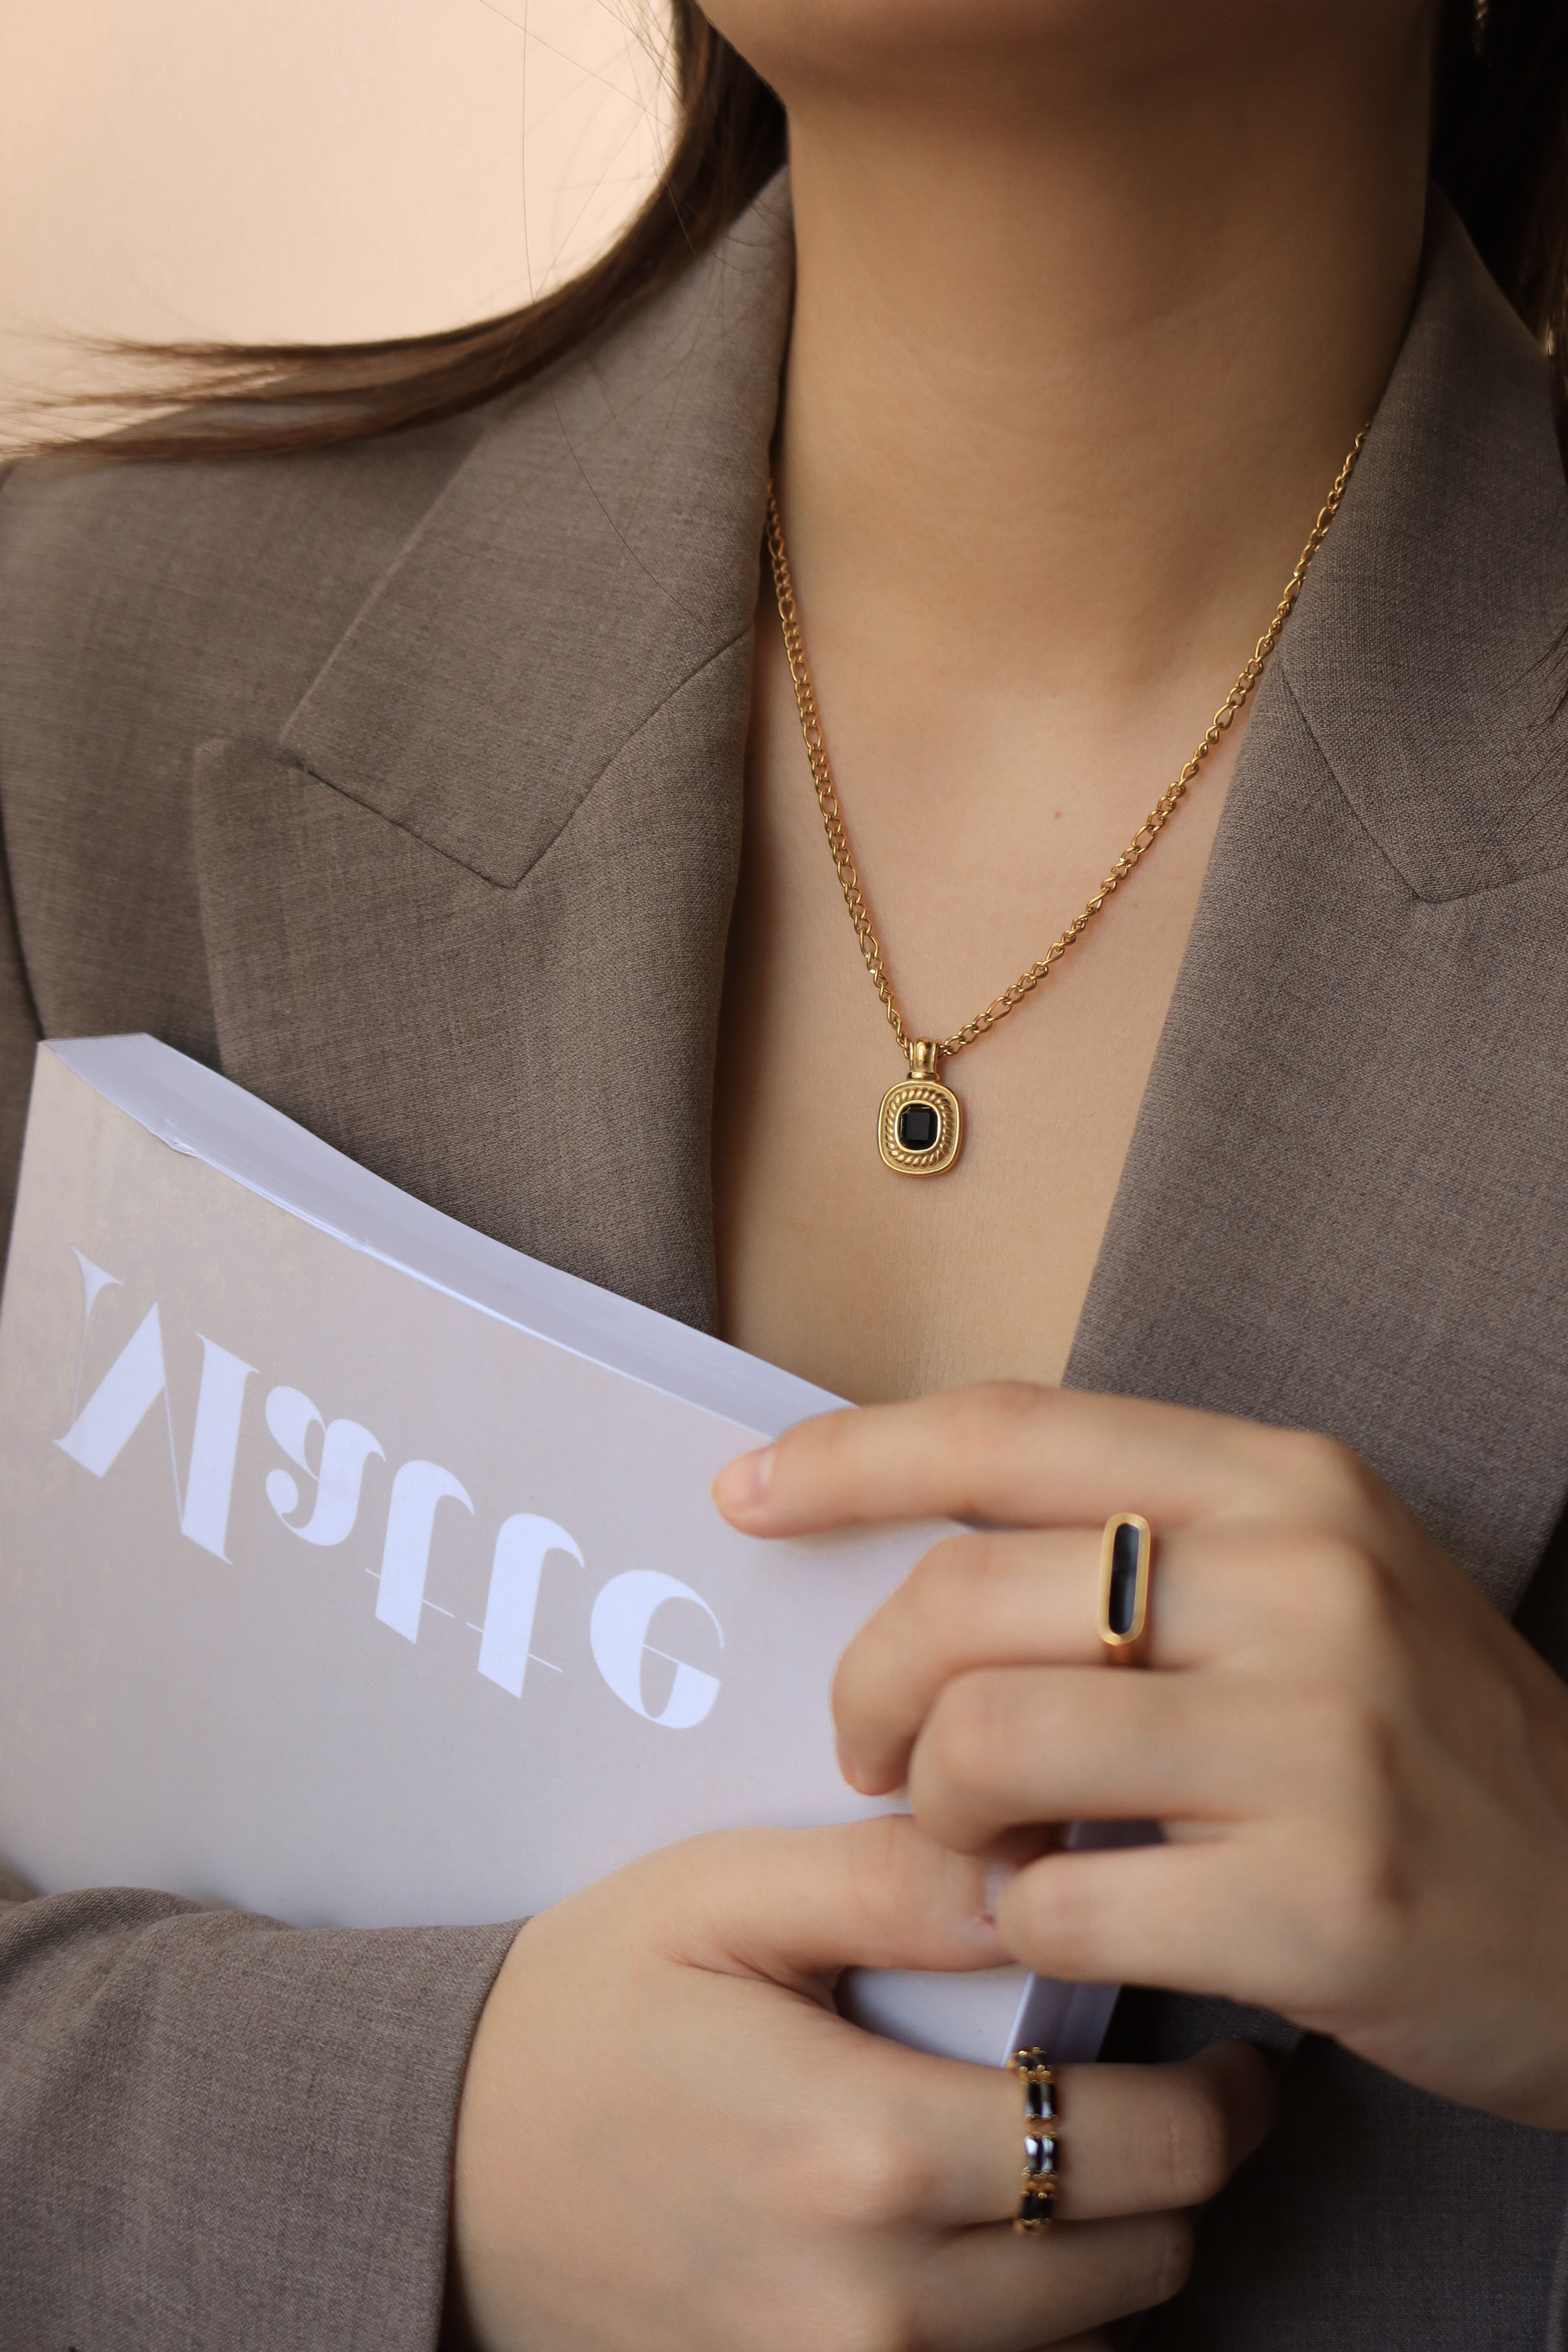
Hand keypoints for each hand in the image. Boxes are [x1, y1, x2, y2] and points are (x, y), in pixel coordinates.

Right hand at [447, 1818, 1270, 2351]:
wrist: (445, 2169)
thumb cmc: (588, 2011)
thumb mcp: (718, 1900)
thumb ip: (884, 1883)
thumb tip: (1035, 1857)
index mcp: (864, 2153)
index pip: (1137, 2150)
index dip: (1219, 2098)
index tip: (1234, 2049)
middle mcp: (875, 2306)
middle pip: (1138, 2262)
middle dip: (1179, 2171)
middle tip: (1162, 2088)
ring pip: (1087, 2348)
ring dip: (1111, 2254)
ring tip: (1077, 2153)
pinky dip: (1038, 2332)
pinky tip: (1000, 2240)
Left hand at [714, 1384, 1567, 2128]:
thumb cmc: (1421, 1745)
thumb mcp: (1312, 1590)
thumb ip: (1142, 1552)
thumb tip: (920, 1564)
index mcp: (1284, 1482)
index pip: (1010, 1427)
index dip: (850, 1455)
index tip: (745, 1495)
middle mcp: (1304, 1581)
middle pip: (967, 1597)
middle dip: (868, 1686)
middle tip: (869, 1751)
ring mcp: (1318, 1739)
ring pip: (989, 1747)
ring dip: (937, 1815)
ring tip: (971, 1843)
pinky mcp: (1318, 1900)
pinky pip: (1059, 1905)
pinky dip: (1018, 1924)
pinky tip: (1062, 1926)